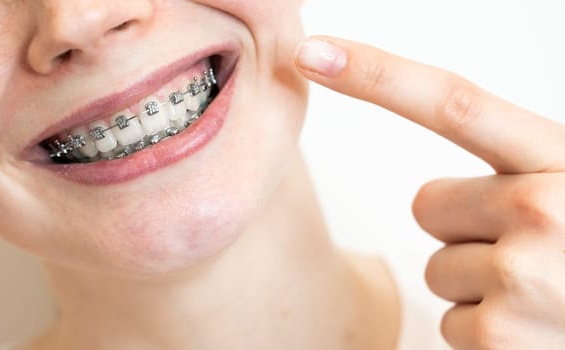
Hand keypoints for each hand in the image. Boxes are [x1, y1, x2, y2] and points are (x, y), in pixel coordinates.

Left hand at [295, 36, 564, 348]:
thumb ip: (520, 173)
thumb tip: (430, 200)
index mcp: (562, 162)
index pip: (452, 104)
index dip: (374, 75)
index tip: (313, 54)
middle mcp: (545, 210)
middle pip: (428, 204)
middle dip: (465, 229)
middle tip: (531, 253)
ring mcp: (521, 276)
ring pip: (436, 267)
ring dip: (478, 285)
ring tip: (542, 297)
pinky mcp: (498, 336)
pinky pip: (449, 321)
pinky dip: (484, 333)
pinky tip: (534, 332)